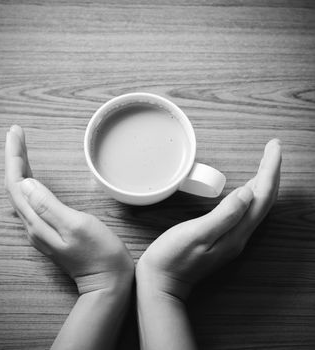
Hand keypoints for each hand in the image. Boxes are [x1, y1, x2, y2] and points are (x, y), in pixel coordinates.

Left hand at [5, 125, 133, 293]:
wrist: (108, 279)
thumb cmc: (99, 252)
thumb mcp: (76, 225)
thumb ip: (49, 205)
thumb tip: (27, 183)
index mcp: (38, 221)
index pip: (16, 183)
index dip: (14, 157)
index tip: (15, 133)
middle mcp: (34, 225)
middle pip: (16, 186)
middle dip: (14, 158)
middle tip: (16, 134)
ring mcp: (42, 228)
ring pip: (23, 193)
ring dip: (20, 168)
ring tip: (21, 149)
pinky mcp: (52, 229)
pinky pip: (33, 201)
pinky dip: (30, 182)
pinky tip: (34, 176)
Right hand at [136, 139, 281, 299]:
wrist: (162, 281)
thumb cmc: (173, 257)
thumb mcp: (197, 234)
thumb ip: (224, 215)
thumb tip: (247, 193)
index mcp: (236, 233)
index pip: (262, 196)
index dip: (270, 170)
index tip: (273, 147)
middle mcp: (239, 236)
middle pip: (264, 200)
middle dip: (271, 172)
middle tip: (273, 147)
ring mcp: (231, 237)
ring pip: (256, 205)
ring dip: (263, 181)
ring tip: (266, 162)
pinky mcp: (222, 237)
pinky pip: (245, 211)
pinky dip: (251, 193)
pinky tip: (247, 188)